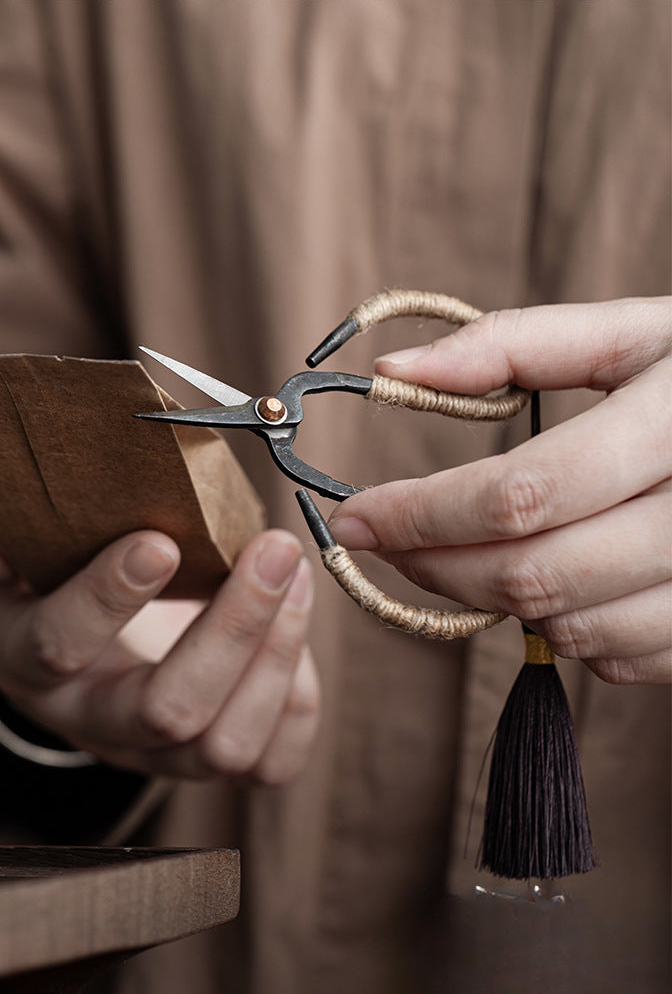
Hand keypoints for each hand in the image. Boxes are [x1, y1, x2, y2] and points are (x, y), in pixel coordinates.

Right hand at [0, 519, 319, 781]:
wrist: (68, 643)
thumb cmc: (44, 580)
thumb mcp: (6, 551)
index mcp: (25, 663)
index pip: (57, 649)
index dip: (105, 599)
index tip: (159, 542)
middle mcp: (90, 723)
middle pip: (166, 712)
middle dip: (232, 629)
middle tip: (271, 550)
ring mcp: (155, 755)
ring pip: (226, 746)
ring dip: (276, 657)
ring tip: (295, 574)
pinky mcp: (208, 761)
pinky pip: (271, 763)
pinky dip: (298, 699)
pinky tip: (298, 626)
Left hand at [329, 297, 671, 683]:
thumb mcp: (638, 333)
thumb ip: (518, 345)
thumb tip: (395, 375)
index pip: (522, 493)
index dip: (422, 513)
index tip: (356, 513)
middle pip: (533, 574)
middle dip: (435, 565)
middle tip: (386, 540)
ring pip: (568, 628)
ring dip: (491, 601)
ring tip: (466, 553)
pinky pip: (616, 660)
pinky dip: (561, 631)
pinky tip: (553, 579)